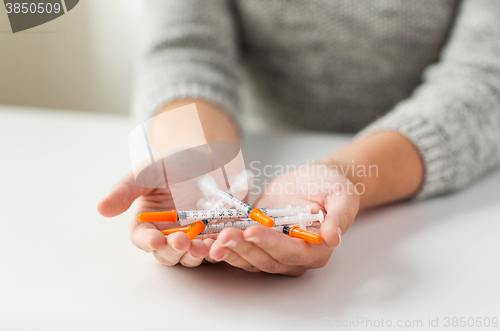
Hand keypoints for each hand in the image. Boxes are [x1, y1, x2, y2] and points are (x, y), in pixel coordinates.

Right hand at [97, 172, 213, 266]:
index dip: (149, 242)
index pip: (143, 239)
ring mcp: (194, 237)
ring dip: (197, 254)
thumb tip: (101, 208)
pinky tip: (222, 242)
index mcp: (147, 224)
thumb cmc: (170, 164)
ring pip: (192, 256)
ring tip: (203, 246)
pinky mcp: (216, 234)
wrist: (203, 155)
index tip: (156, 240)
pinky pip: (217, 248)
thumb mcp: (146, 172)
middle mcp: (169, 235)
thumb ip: (125, 190)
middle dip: (174, 250)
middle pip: (168, 254)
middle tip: (182, 241)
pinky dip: (219, 248)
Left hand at [208, 164, 359, 275]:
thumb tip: (333, 237)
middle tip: (225, 234)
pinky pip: (239, 248)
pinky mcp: (257, 241)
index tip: (253, 230)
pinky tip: (205, 240)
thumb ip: (340, 216)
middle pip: (266, 259)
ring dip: (230, 250)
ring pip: (249, 258)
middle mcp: (294, 256)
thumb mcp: (342, 195)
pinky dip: (222, 245)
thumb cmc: (331, 186)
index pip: (292, 252)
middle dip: (244, 248)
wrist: (315, 180)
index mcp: (316, 249)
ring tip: (212, 240)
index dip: (271, 244)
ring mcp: (273, 250)